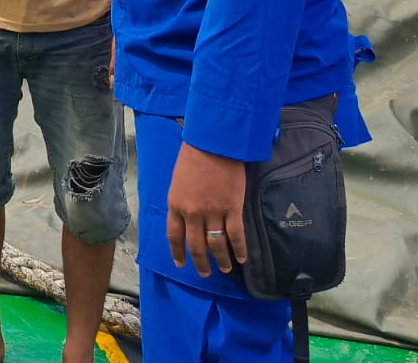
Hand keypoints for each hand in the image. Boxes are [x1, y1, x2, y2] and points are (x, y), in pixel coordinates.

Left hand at [167, 141, 247, 277]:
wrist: (214, 143)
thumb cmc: (193, 156)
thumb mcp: (177, 181)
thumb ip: (181, 201)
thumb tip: (186, 217)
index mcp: (176, 205)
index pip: (175, 236)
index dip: (178, 253)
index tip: (182, 264)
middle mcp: (192, 213)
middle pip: (196, 245)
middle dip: (200, 263)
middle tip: (205, 274)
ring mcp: (213, 213)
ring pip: (216, 245)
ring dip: (221, 260)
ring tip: (225, 269)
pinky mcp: (232, 209)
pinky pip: (236, 235)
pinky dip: (239, 250)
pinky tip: (242, 259)